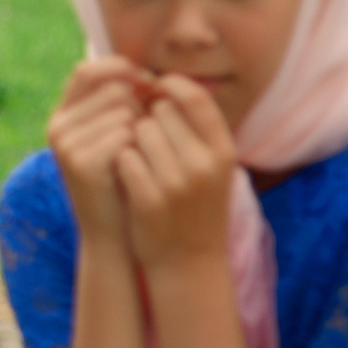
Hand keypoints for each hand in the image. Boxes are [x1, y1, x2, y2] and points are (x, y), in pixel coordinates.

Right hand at [47, 57, 145, 248]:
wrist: (113, 234)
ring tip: (141, 155)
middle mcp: (57, 126)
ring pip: (123, 110)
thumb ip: (117, 104)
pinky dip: (140, 147)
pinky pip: (124, 134)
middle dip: (140, 104)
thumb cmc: (122, 180)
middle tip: (148, 133)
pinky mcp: (81, 163)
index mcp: (62, 115)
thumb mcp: (112, 137)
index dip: (122, 70)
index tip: (149, 84)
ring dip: (143, 128)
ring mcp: (66, 144)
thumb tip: (145, 71)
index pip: (88, 69)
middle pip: (112, 89)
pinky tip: (138, 167)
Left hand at [114, 75, 237, 268]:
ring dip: (133, 139)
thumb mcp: (212, 167)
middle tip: (148, 139)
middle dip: (147, 118)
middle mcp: (204, 165)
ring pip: (139, 131)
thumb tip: (162, 83)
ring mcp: (177, 183)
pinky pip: (125, 157)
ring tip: (142, 160)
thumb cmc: (197, 206)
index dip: (170, 86)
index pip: (195, 98)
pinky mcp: (150, 199)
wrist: (190, 263)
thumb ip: (196, 128)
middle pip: (160, 112)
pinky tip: (130, 176)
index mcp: (224, 151)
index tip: (153, 87)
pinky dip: (122, 161)